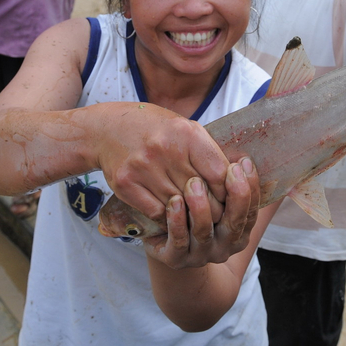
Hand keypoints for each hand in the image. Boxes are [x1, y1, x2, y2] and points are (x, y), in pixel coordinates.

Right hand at [96, 102, 228, 223]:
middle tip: (216, 216)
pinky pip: (157, 212)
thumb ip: (208, 153)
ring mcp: (143, 167)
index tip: (230, 200)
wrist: (107, 129)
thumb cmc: (154, 129)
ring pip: (179, 206)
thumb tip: (237, 180)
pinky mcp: (126, 184)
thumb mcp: (184, 129)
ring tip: (194, 216)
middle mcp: (165, 149)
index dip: (229, 192)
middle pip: (201, 194)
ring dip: (189, 215)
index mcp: (187, 133)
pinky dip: (166, 216)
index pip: (220, 174)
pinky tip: (170, 212)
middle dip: (211, 208)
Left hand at [144, 157, 260, 269]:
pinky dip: (177, 221)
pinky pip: (178, 241)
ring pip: (204, 231)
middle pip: (235, 222)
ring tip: (194, 182)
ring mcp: (201, 255)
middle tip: (230, 170)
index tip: (244, 161)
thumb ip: (230, 179)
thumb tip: (247, 152)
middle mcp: (224, 246)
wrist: (165, 243)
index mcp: (240, 231)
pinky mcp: (176, 260)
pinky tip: (174, 201)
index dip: (251, 186)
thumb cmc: (194, 210)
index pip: (252, 209)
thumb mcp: (216, 196)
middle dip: (236, 195)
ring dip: (201, 207)